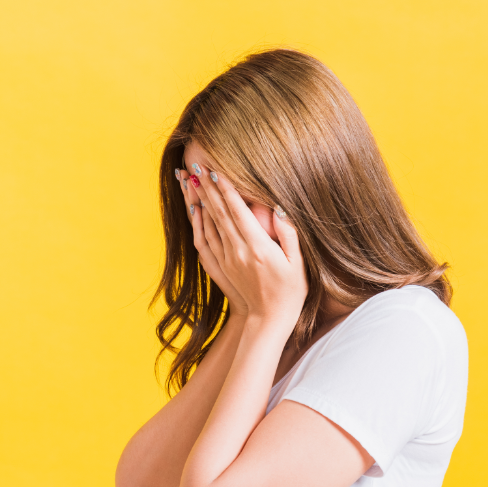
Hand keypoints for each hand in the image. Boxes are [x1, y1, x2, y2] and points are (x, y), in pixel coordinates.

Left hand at [190, 166, 307, 331]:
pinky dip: (198, 223)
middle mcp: (238, 251)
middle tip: (196, 166)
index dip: (226, 189)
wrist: (268, 320)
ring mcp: (226, 259)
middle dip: (207, 187)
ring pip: (208, 224)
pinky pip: (204, 240)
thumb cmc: (290, 291)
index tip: (216, 170)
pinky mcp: (220, 267)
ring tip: (189, 180)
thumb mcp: (298, 264)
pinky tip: (195, 209)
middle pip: (219, 213)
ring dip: (199, 200)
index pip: (238, 211)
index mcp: (258, 248)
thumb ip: (289, 235)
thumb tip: (279, 209)